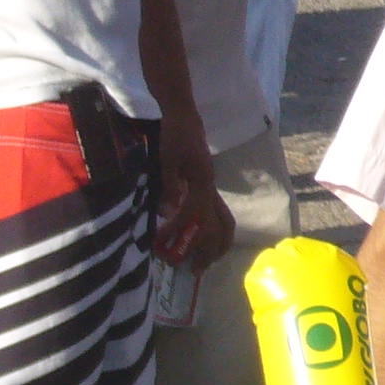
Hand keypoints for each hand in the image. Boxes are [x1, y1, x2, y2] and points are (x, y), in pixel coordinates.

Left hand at [157, 116, 232, 269]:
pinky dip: (212, 230)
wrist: (184, 116)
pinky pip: (215, 213)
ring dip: (217, 243)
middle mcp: (210, 187)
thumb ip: (169, 185)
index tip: (161, 242)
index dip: (178, 230)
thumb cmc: (174, 134)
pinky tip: (202, 239)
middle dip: (210, 248)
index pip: (193, 213)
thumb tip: (167, 212)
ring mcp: (210, 186)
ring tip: (206, 261)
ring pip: (224, 220)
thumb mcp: (167, 158)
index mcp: (202, 181)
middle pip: (220, 223)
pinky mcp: (205, 185)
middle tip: (196, 268)